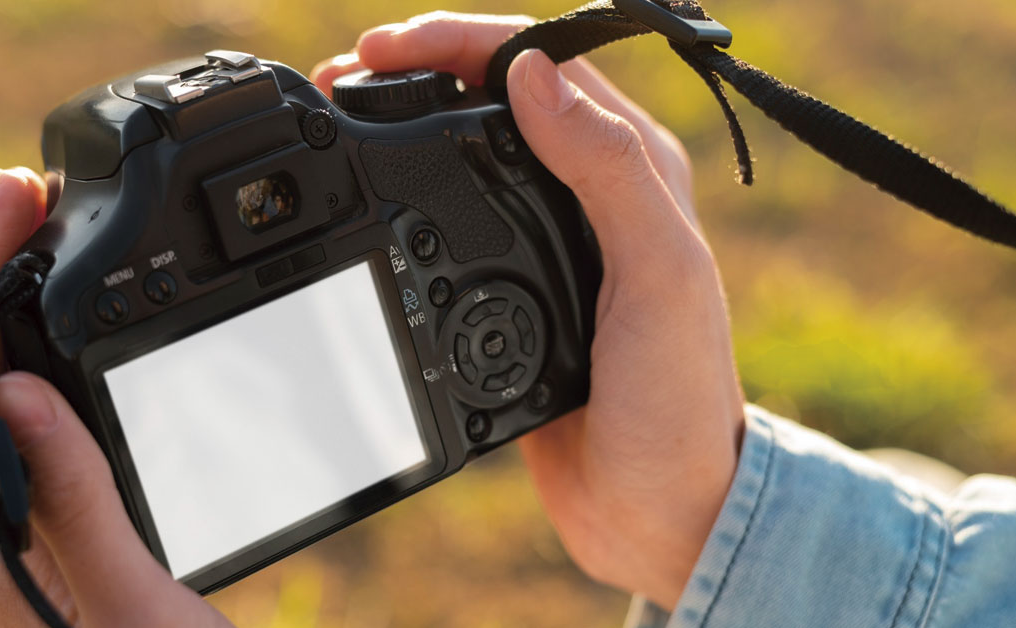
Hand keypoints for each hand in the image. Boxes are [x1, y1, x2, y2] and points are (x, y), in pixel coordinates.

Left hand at [0, 168, 231, 626]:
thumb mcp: (132, 607)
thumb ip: (75, 507)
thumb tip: (14, 389)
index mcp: (10, 534)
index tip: (16, 198)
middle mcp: (16, 521)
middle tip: (33, 197)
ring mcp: (50, 524)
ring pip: (19, 395)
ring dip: (32, 312)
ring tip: (62, 247)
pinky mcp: (89, 527)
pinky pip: (66, 426)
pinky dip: (76, 362)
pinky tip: (110, 345)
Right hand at [312, 13, 744, 609]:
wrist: (658, 506)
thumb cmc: (676, 402)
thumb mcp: (657, 276)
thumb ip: (608, 170)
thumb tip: (531, 73)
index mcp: (634, 168)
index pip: (541, 62)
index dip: (459, 43)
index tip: (380, 49)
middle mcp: (595, 190)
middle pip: (496, 94)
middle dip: (418, 71)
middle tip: (340, 78)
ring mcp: (553, 237)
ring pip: (469, 148)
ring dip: (408, 122)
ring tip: (342, 119)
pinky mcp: (518, 285)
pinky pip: (458, 216)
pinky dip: (411, 192)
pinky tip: (375, 196)